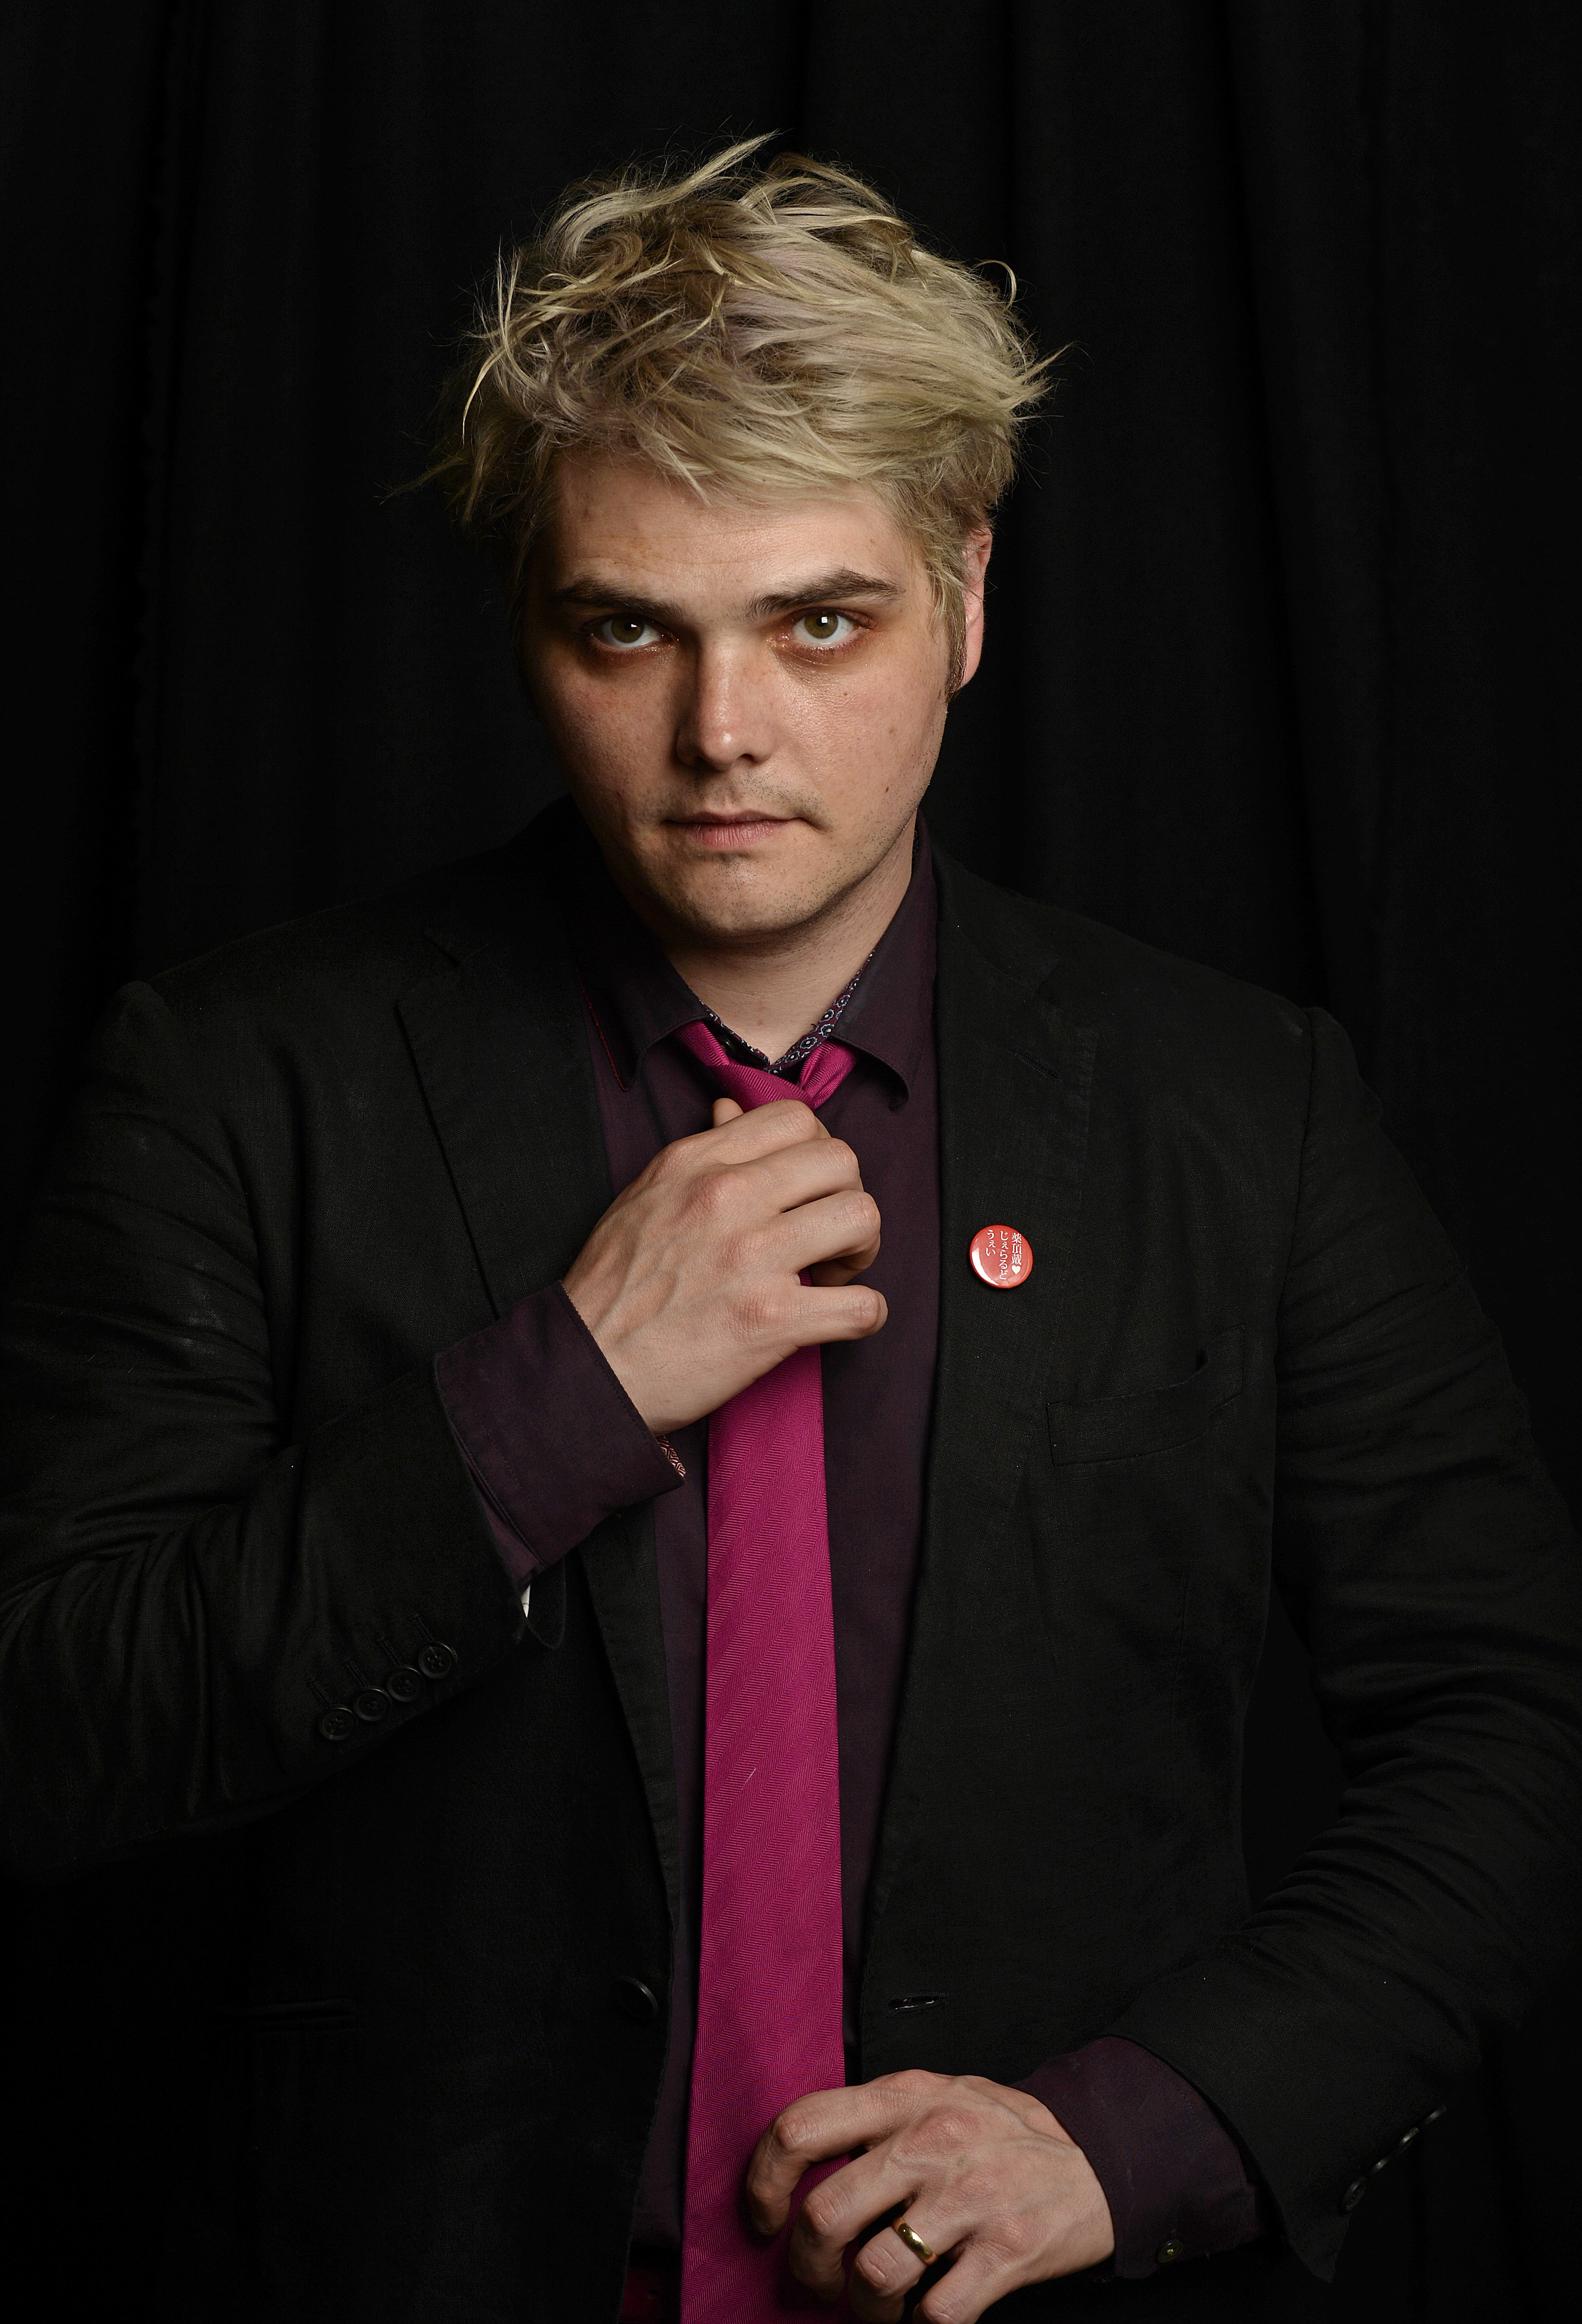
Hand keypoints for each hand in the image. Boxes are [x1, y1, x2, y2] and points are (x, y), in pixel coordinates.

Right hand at [562, 1097, 884, 1434]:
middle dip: (849, 1196)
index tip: (806, 1190)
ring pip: (862, 1218)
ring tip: (834, 1275)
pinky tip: (841, 1319)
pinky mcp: (770, 1320)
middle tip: (829, 1237)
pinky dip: (866, 1315)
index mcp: (698, 1163)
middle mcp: (728, 1197)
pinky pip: (862, 1305)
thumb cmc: (614, 1286)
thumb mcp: (646, 1197)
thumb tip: (731, 1111)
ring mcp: (752, 1257)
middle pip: (841, 1160)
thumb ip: (699, 1153)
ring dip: (863, 1250)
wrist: (588, 1366)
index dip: (816, 1151)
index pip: (796, 1118)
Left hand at [746, 2070, 1114, 2322]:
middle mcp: (931, 2141)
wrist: (1100, 2158)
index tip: (762, 2218)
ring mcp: (970, 2197)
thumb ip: (874, 2115)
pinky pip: (936, 2315)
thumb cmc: (1001, 2131)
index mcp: (904, 2097)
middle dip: (806, 2268)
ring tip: (874, 2311)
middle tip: (815, 2285)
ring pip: (874, 2274)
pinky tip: (923, 2317)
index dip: (762, 2180)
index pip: (801, 2127)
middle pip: (826, 2215)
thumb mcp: (936, 2094)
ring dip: (863, 2311)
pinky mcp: (1007, 2251)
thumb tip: (799, 2159)